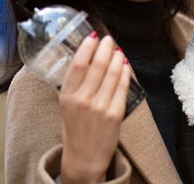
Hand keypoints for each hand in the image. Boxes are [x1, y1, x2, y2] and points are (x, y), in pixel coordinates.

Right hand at [59, 33, 131, 183]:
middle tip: (109, 39)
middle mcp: (83, 100)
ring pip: (113, 73)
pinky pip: (123, 86)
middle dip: (105, 48)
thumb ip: (75, 83)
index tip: (93, 36)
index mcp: (67, 96)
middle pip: (97, 65)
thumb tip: (88, 56)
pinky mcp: (115, 113)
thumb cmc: (75, 127)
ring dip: (117, 57)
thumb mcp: (67, 104)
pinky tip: (125, 64)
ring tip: (118, 49)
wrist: (84, 157)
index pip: (78, 65)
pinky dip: (126, 72)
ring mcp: (100, 107)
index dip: (87, 47)